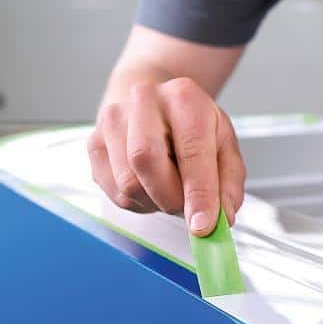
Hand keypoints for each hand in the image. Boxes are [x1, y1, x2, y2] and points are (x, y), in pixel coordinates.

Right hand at [87, 77, 244, 234]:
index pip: (191, 152)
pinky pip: (115, 192)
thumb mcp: (224, 146)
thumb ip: (228, 184)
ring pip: (128, 183)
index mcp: (184, 97)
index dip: (198, 194)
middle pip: (146, 162)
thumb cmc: (192, 126)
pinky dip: (138, 201)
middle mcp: (144, 102)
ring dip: (154, 202)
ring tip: (170, 187)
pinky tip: (150, 184)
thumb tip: (220, 219)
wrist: (156, 104)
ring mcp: (113, 121)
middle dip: (171, 199)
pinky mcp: (94, 144)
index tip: (203, 226)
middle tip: (186, 207)